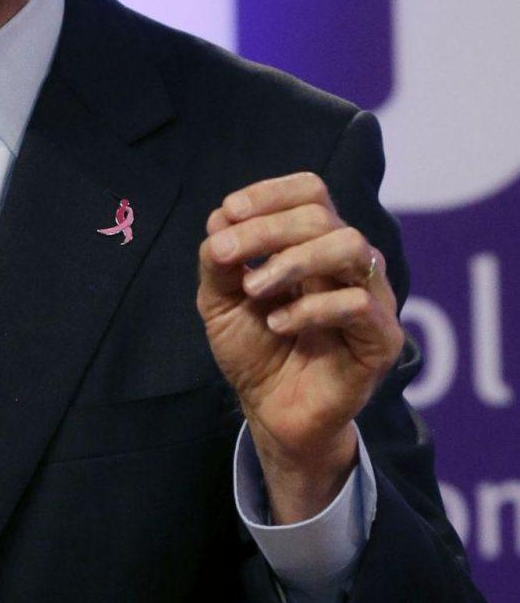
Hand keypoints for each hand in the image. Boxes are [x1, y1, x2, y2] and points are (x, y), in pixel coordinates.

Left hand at [197, 172, 403, 521]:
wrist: (271, 412)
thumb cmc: (252, 345)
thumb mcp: (219, 298)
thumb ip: (219, 258)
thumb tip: (221, 218)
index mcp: (314, 241)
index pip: (310, 191)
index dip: (271, 192)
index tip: (231, 211)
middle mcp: (349, 261)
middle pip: (323, 216)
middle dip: (268, 229)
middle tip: (228, 253)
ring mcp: (371, 297)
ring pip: (351, 247)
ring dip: (294, 260)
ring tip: (254, 289)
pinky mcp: (382, 339)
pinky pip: (359, 305)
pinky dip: (313, 307)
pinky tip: (277, 323)